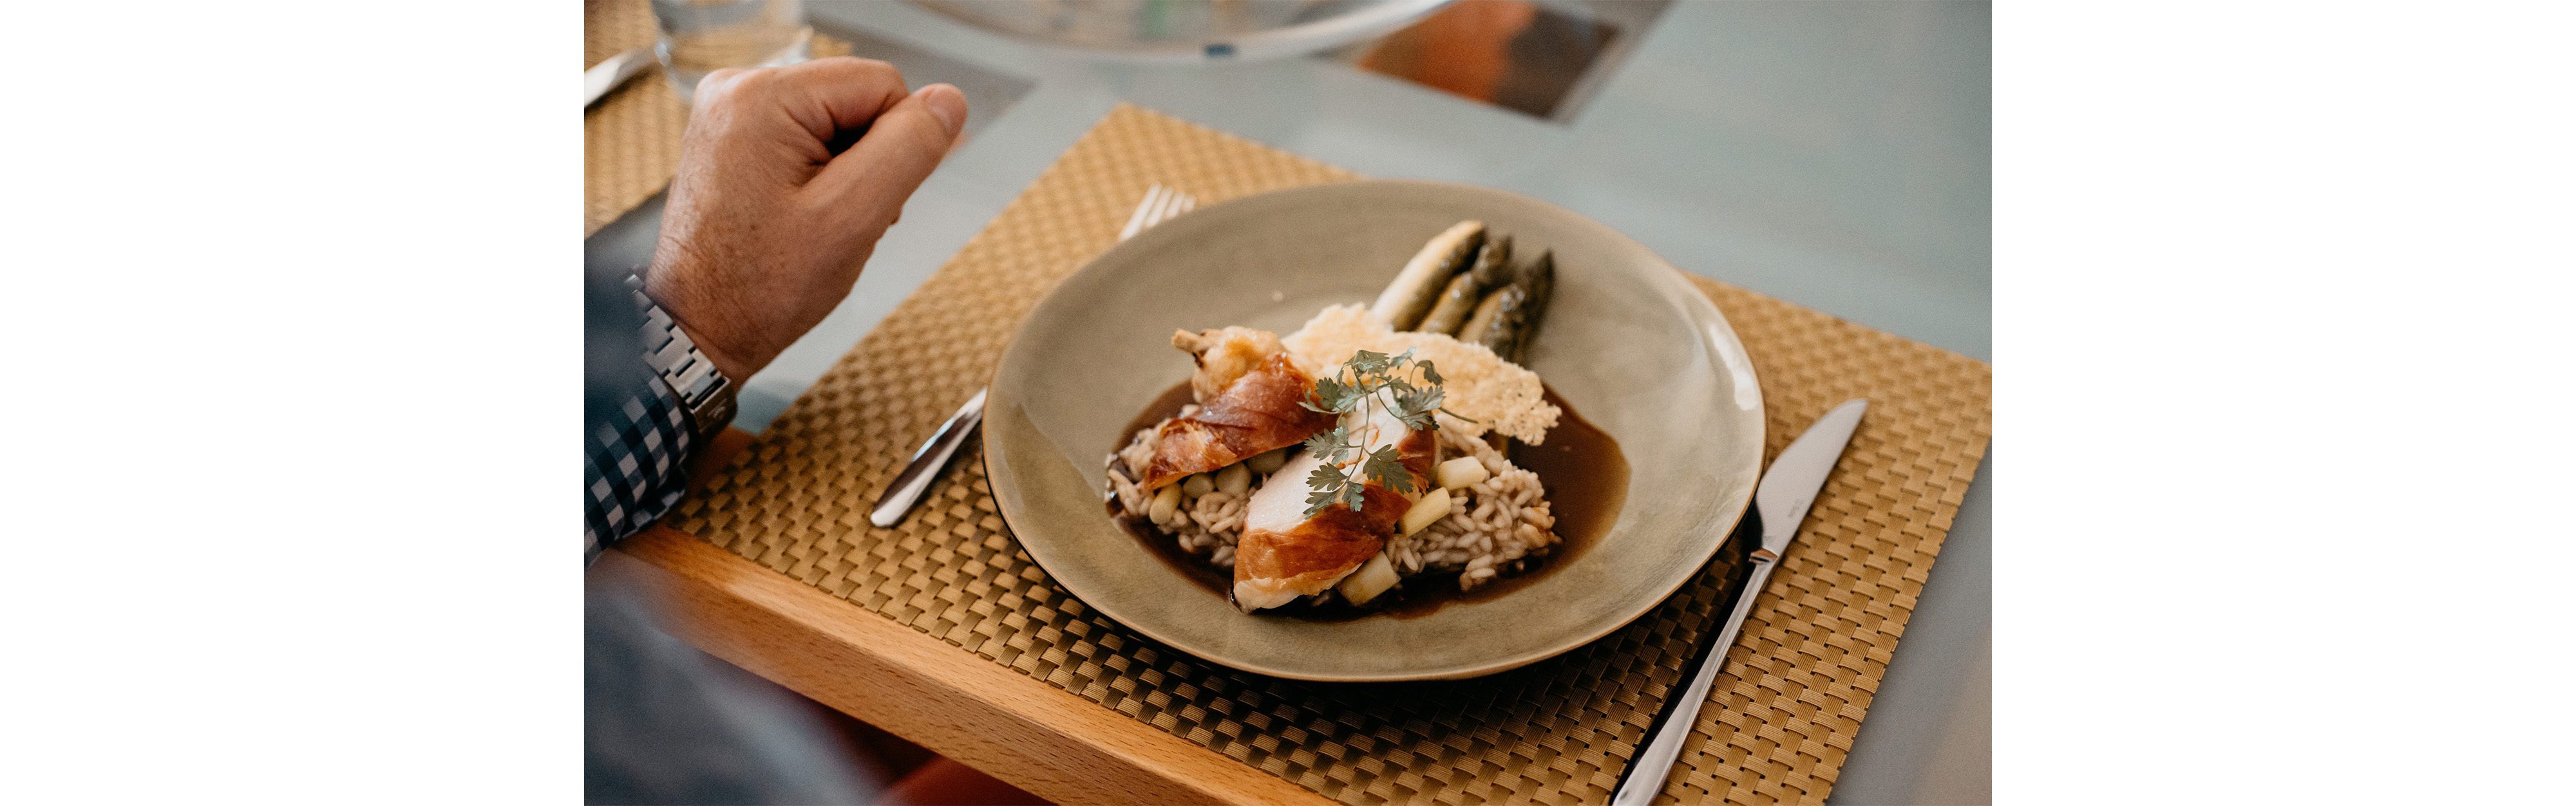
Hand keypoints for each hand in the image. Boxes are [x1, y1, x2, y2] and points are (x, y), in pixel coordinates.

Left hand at [645, 57, 968, 382]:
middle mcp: (738, 89)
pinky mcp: (733, 136)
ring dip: (846, 173)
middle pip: (857, 99)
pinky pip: (808, 138)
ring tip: (815, 222)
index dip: (896, 145)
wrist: (697, 330)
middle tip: (837, 219)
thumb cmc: (758, 288)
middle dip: (867, 161)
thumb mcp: (852, 219)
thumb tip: (948, 102)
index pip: (882, 84)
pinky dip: (821, 177)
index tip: (863, 200)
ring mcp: (731, 112)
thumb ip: (908, 150)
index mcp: (762, 96)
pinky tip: (802, 216)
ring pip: (838, 122)